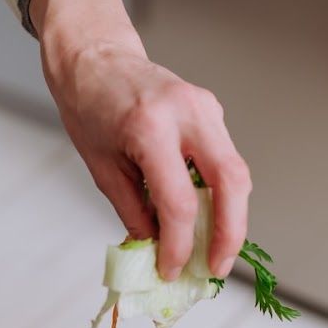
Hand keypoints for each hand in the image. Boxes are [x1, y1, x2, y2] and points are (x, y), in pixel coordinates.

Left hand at [32, 0, 250, 279]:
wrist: (94, 56)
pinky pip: (226, 160)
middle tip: (215, 269)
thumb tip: (157, 251)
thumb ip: (134, 212)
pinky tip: (207, 218)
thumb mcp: (102, 167)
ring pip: (237, 173)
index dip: (179, 246)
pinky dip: (221, 194)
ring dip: (231, 217)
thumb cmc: (89, 106)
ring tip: (213, 251)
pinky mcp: (212, 110)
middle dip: (230, 234)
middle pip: (231, 183)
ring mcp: (206, 107)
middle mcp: (187, 112)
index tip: (171, 271)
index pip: (179, 202)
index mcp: (150, 127)